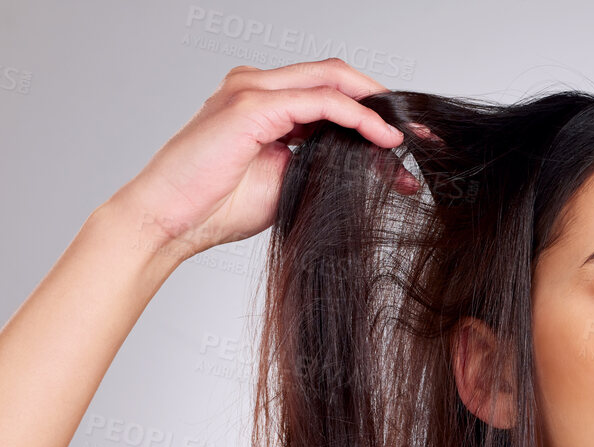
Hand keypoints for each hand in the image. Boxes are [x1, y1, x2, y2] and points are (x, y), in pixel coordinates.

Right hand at [104, 57, 426, 259]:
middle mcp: (258, 86)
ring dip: (378, 111)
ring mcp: (252, 90)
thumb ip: (322, 164)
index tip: (411, 146)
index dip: (375, 114)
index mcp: (265, 102)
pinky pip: (321, 101)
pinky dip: (358, 117)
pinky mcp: (252, 105)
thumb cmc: (216, 207)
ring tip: (409, 143)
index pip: (332, 93)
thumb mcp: (288, 184)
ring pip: (334, 80)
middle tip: (424, 138)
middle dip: (386, 106)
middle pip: (338, 78)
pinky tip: (384, 141)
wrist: (168, 222)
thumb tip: (371, 166)